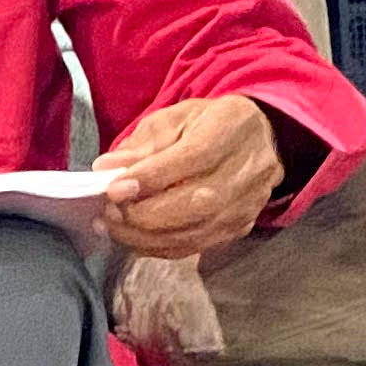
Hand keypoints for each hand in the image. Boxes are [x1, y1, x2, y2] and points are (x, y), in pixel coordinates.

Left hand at [95, 94, 287, 259]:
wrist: (260, 140)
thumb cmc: (209, 124)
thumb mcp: (175, 118)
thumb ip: (142, 144)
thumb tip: (105, 168)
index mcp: (229, 130)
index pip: (191, 160)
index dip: (150, 178)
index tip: (113, 188)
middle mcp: (244, 172)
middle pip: (195, 204)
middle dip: (144, 213)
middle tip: (109, 211)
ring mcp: (244, 206)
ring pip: (194, 232)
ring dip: (145, 236)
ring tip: (112, 227)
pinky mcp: (239, 228)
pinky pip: (196, 246)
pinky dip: (159, 247)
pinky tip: (133, 238)